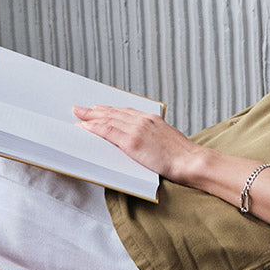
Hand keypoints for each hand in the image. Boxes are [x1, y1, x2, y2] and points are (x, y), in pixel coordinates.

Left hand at [73, 105, 201, 181]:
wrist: (191, 161)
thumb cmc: (182, 156)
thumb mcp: (166, 139)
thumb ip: (153, 136)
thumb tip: (143, 140)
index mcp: (152, 119)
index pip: (125, 111)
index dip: (109, 110)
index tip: (98, 108)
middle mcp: (143, 120)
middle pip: (113, 113)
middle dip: (95, 110)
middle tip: (80, 108)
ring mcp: (137, 129)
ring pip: (108, 119)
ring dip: (90, 117)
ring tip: (78, 115)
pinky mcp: (133, 142)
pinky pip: (108, 132)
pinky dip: (95, 128)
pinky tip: (85, 127)